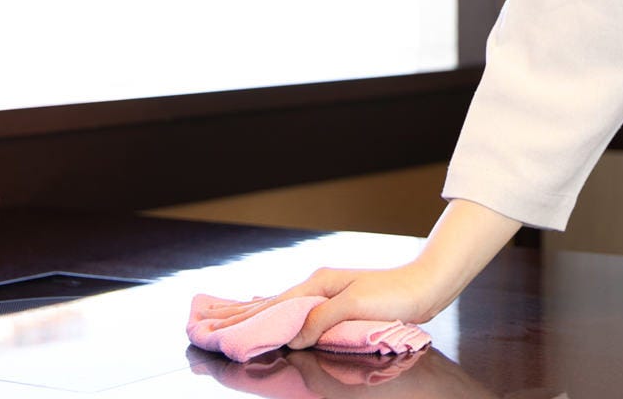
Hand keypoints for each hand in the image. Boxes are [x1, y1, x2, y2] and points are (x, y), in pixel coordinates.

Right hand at [196, 262, 439, 349]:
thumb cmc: (394, 296)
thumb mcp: (356, 306)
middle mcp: (314, 287)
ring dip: (246, 313)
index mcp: (316, 287)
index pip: (268, 308)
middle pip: (265, 304)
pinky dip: (270, 313)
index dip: (239, 321)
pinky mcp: (332, 304)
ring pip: (275, 306)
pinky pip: (291, 310)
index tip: (208, 328)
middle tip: (198, 319)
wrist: (424, 285)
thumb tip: (291, 337)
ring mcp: (322, 294)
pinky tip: (265, 313)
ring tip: (219, 314)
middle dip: (232, 313)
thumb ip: (321, 320)